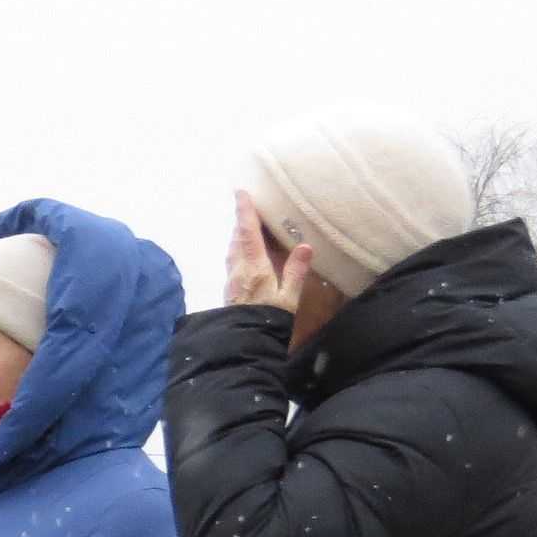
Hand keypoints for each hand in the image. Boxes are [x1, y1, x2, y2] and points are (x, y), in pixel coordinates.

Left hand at [225, 190, 313, 311]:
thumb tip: (305, 246)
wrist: (242, 344)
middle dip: (241, 221)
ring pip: (233, 250)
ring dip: (239, 235)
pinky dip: (239, 249)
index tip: (240, 192)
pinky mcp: (230, 289)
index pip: (247, 233)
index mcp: (253, 268)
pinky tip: (246, 253)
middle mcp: (238, 270)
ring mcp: (231, 280)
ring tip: (247, 226)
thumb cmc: (267, 321)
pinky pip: (234, 261)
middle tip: (247, 206)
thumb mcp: (288, 299)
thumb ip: (296, 272)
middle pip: (237, 239)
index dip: (244, 212)